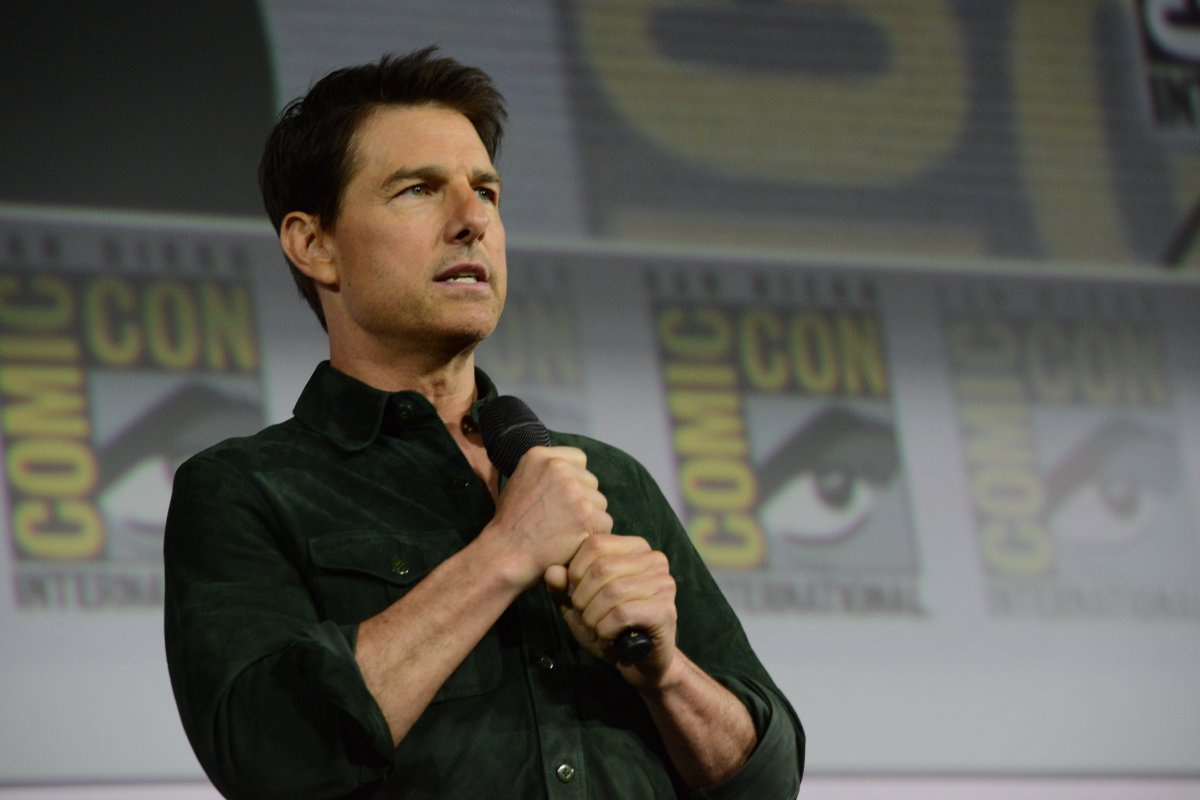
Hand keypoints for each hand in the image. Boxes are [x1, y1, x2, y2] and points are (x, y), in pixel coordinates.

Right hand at [485, 446, 611, 588]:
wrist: (505, 554)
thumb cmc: (511, 524)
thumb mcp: (520, 482)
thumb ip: (546, 471)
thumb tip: (572, 470)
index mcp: (540, 456)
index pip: (579, 458)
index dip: (574, 479)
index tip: (561, 497)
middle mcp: (558, 468)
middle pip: (591, 481)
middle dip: (582, 499)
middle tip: (560, 519)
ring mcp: (573, 490)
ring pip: (600, 502)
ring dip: (589, 518)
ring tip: (563, 531)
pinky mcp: (586, 514)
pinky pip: (604, 523)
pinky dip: (593, 535)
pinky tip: (572, 542)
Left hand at [544, 533, 677, 683]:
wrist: (638, 662)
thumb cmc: (608, 626)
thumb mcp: (578, 604)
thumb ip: (563, 586)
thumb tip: (552, 571)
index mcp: (635, 548)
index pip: (596, 543)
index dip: (575, 570)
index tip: (574, 594)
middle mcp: (654, 560)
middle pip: (602, 567)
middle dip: (583, 597)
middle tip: (584, 617)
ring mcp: (664, 584)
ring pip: (612, 592)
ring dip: (593, 616)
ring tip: (595, 628)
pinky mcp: (666, 611)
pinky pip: (623, 614)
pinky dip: (606, 629)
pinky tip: (608, 637)